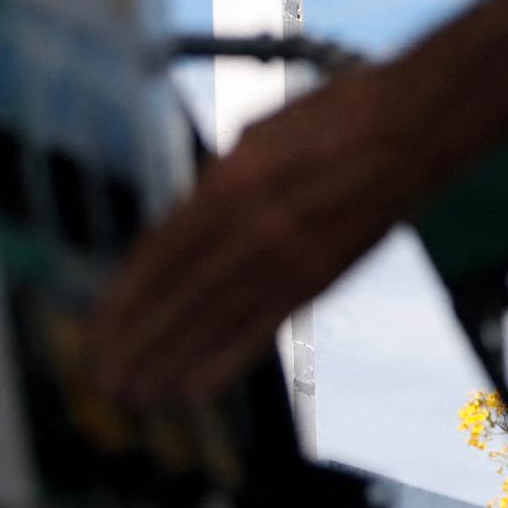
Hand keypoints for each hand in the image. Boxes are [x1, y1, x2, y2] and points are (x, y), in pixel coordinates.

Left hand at [89, 63, 424, 406]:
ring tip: (132, 392)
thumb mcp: (257, 133)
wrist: (409, 128)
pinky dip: (224, 362)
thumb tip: (184, 224)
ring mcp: (286, 259)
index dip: (125, 296)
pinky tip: (194, 387)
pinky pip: (261, 330)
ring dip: (167, 361)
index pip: (161, 252)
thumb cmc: (335, 115)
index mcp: (230, 179)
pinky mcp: (318, 281)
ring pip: (213, 322)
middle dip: (135, 340)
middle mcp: (251, 226)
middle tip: (100, 375)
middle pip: (178, 297)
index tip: (98, 324)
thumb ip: (217, 182)